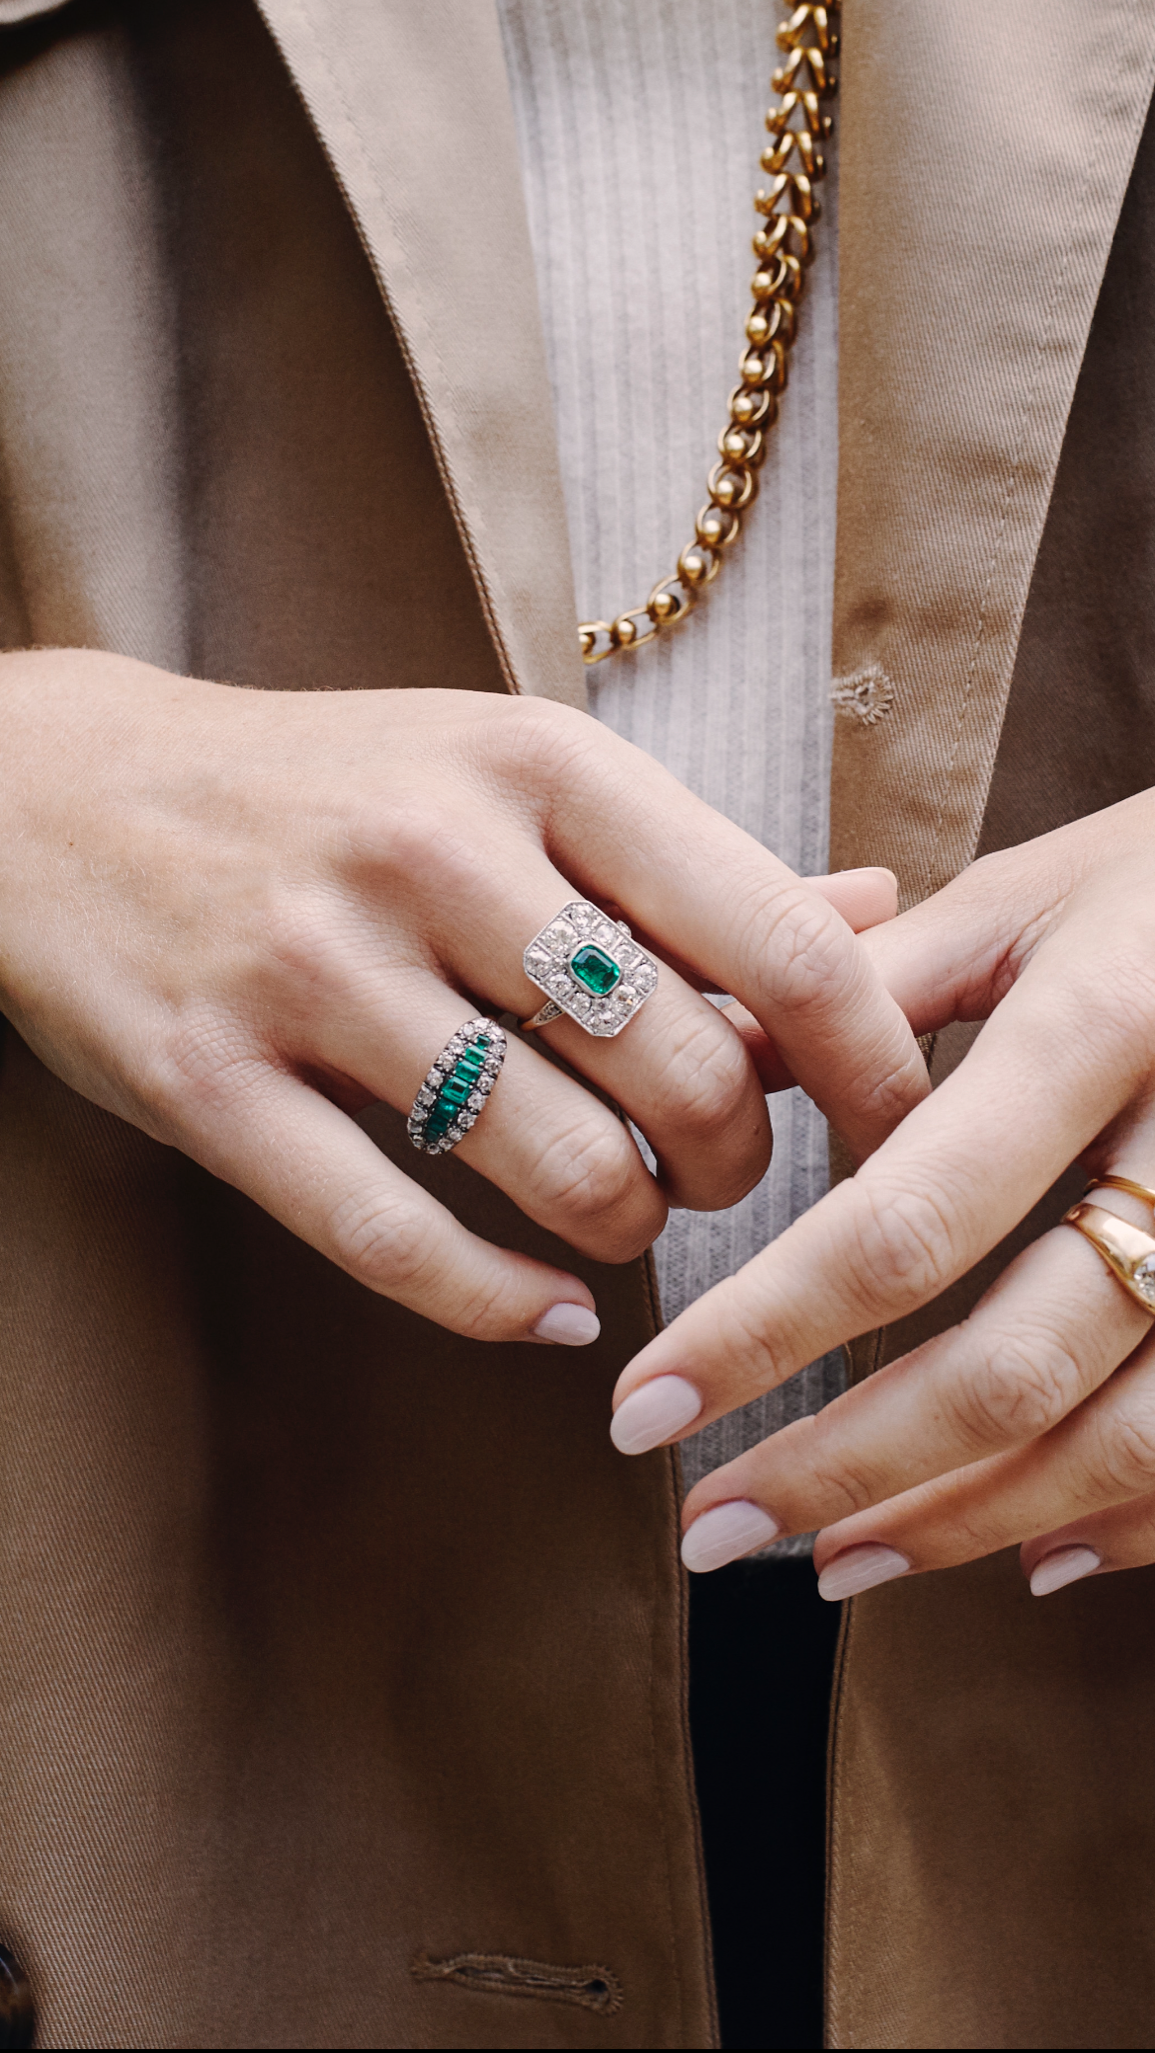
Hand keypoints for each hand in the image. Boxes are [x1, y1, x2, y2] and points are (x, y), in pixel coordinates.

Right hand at [0, 649, 925, 1342]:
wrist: (53, 791)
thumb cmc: (324, 789)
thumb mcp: (506, 775)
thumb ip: (687, 861)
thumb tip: (881, 913)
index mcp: (533, 759)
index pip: (776, 935)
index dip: (871, 1064)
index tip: (896, 1133)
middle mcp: (432, 848)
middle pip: (687, 1075)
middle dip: (737, 1168)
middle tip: (713, 1177)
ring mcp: (310, 966)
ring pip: (564, 1171)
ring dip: (628, 1234)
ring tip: (618, 1217)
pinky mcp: (206, 1078)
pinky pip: (399, 1241)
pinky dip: (501, 1304)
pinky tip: (545, 1311)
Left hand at [609, 790, 1154, 1599]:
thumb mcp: (1027, 896)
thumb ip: (871, 986)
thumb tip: (703, 1058)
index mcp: (1098, 1029)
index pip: (904, 1221)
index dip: (764, 1333)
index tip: (647, 1406)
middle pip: (1013, 1369)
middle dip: (844, 1471)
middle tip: (711, 1528)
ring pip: (1121, 1442)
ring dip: (964, 1524)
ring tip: (834, 1563)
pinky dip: (1124, 1524)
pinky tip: (1027, 1558)